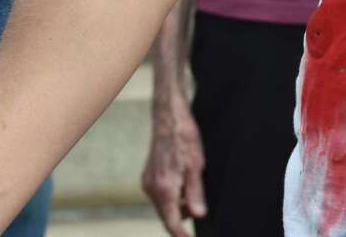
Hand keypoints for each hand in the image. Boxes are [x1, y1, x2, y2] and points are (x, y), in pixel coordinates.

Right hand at [143, 95, 207, 235]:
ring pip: (163, 206)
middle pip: (166, 216)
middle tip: (198, 210)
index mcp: (165, 188)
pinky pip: (159, 195)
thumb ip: (195, 194)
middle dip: (181, 219)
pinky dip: (171, 196)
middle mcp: (152, 188)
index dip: (181, 235)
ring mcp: (147, 182)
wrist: (169, 119)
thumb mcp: (197, 167)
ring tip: (192, 189)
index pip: (171, 222)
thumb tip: (197, 215)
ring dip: (177, 206)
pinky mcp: (147, 177)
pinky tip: (182, 183)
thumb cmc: (184, 139)